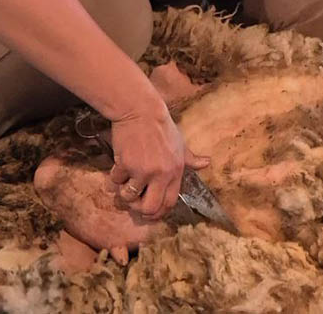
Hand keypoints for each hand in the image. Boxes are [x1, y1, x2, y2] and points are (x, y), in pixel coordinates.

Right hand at [108, 99, 208, 219]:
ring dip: (124, 193)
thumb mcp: (180, 143)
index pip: (169, 203)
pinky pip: (116, 181)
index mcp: (176, 171)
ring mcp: (143, 170)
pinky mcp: (126, 164)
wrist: (141, 110)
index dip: (158, 212)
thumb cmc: (161, 127)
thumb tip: (207, 163)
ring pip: (129, 197)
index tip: (149, 212)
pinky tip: (118, 165)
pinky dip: (114, 176)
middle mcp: (161, 174)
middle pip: (150, 208)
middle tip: (133, 202)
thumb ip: (191, 159)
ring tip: (124, 182)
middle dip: (139, 209)